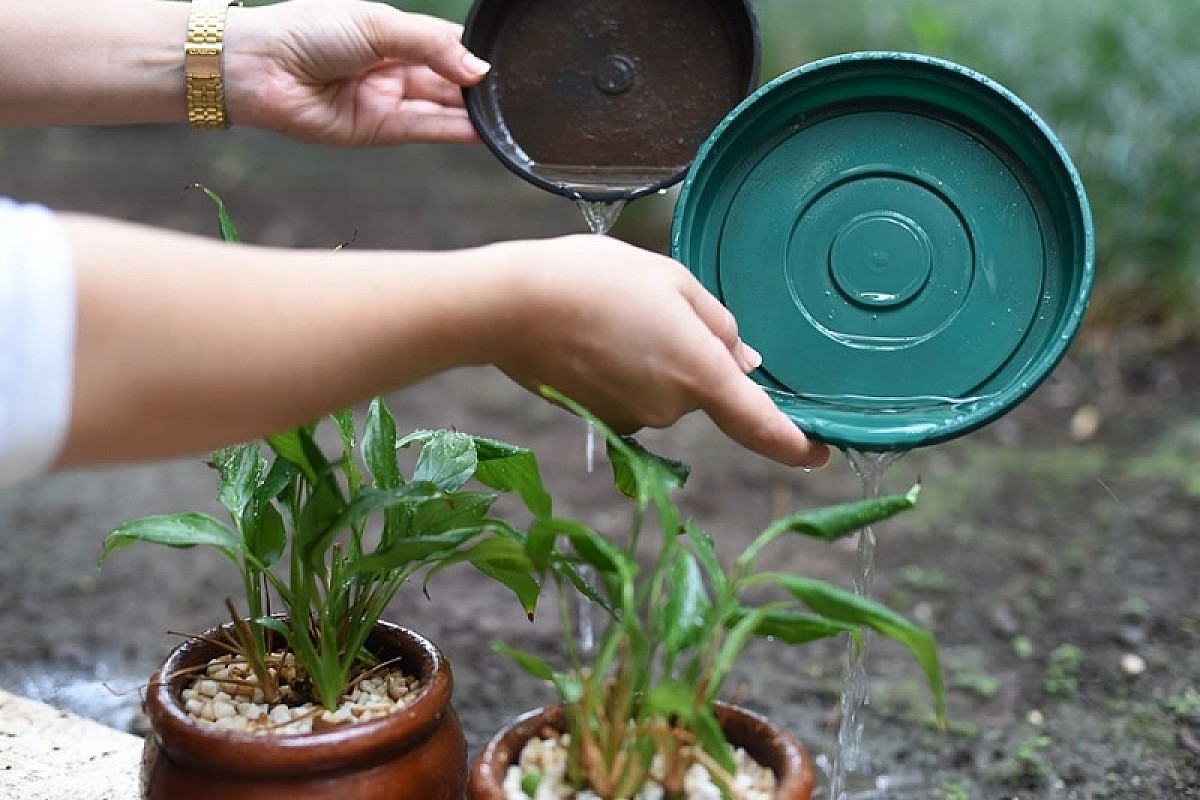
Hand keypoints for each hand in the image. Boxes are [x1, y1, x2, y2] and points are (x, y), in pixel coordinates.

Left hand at [223, 0, 488, 145]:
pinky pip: (426, 130)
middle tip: (515, 92)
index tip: (507, 61)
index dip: (474, 52)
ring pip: (442, 107)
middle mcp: (392, 67)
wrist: (260, 67)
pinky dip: (455, 131)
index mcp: (391, 32)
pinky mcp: (379, 130)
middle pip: (448, 78)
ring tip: (509, 115)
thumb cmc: (308, 30)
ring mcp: (387, 99)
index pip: (446, 42)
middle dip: (478, 85)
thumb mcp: (378, 23)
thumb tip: (479, 69)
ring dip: (473, 112)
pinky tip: (483, 130)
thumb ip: (432, 44)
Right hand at [483, 235, 829, 468]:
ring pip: (664, 391)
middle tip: (651, 306)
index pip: (761, 424)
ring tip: (612, 314)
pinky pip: (630, 396)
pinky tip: (592, 336)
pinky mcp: (600, 419)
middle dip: (690, 356)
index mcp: (699, 373)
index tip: (822, 453)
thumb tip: (745, 360)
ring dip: (653, 360)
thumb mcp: (672, 280)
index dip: (797, 444)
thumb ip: (719, 324)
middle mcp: (669, 409)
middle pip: (703, 390)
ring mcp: (631, 419)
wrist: (509, 306)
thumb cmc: (594, 279)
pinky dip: (623, 371)